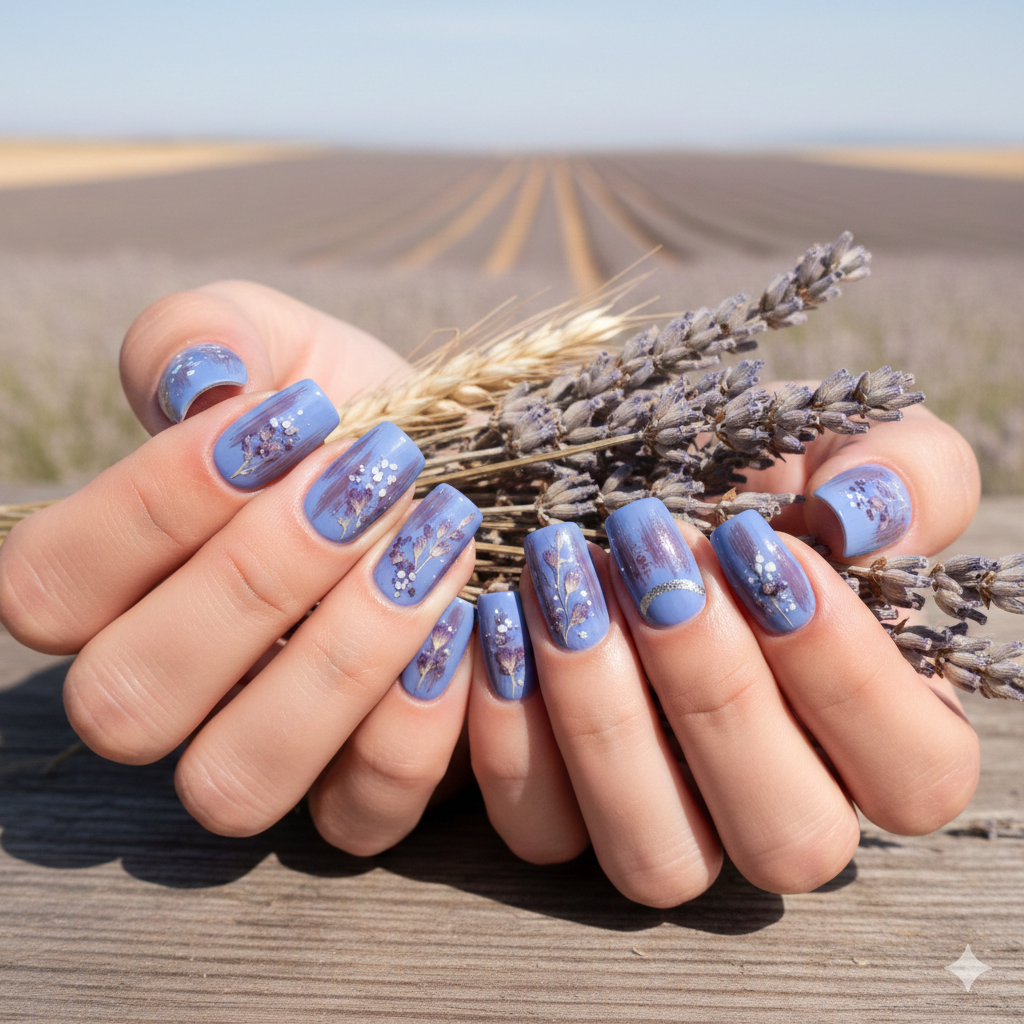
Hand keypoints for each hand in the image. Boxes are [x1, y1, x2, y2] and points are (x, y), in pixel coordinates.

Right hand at [0, 282, 479, 853]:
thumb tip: (197, 379)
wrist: (469, 481)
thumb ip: (208, 336)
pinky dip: (419, 720)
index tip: (286, 420)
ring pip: (233, 782)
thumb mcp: (289, 348)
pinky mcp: (358, 795)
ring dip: (340, 657)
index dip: (155, 504)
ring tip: (433, 545)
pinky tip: (469, 619)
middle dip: (257, 579)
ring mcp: (262, 755)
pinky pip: (359, 814)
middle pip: (128, 700)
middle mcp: (172, 691)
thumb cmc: (360, 419)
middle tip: (368, 483)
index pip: (50, 586)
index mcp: (117, 586)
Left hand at [468, 404, 981, 905]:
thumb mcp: (839, 447)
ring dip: (606, 718)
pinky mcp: (565, 817)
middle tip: (657, 560)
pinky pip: (540, 828)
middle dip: (716, 689)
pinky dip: (510, 727)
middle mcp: (780, 806)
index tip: (768, 553)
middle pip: (787, 837)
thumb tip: (864, 517)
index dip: (849, 676)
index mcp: (880, 734)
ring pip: (659, 857)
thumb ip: (904, 474)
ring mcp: (671, 826)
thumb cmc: (757, 478)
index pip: (916, 773)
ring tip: (566, 581)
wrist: (635, 486)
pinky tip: (501, 614)